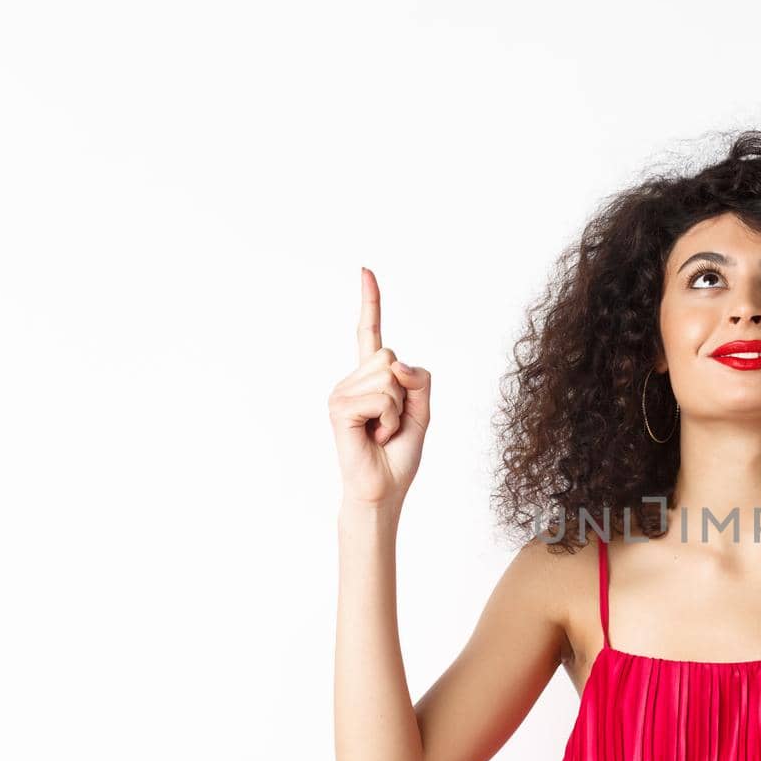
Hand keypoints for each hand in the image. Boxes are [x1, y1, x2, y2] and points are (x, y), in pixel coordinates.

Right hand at [328, 267, 431, 507]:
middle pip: (392, 356)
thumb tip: (396, 363)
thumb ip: (419, 380)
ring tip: (382, 431)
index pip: (370, 334)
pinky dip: (389, 421)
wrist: (383, 489)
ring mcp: (342, 392)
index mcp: (371, 378)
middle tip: (391, 423)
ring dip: (397, 411)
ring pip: (389, 377)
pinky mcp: (339, 407)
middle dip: (405, 393)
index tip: (366, 271)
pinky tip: (374, 436)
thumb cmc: (399, 453)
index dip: (370, 303)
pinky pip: (382, 398)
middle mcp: (352, 380)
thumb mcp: (422, 412)